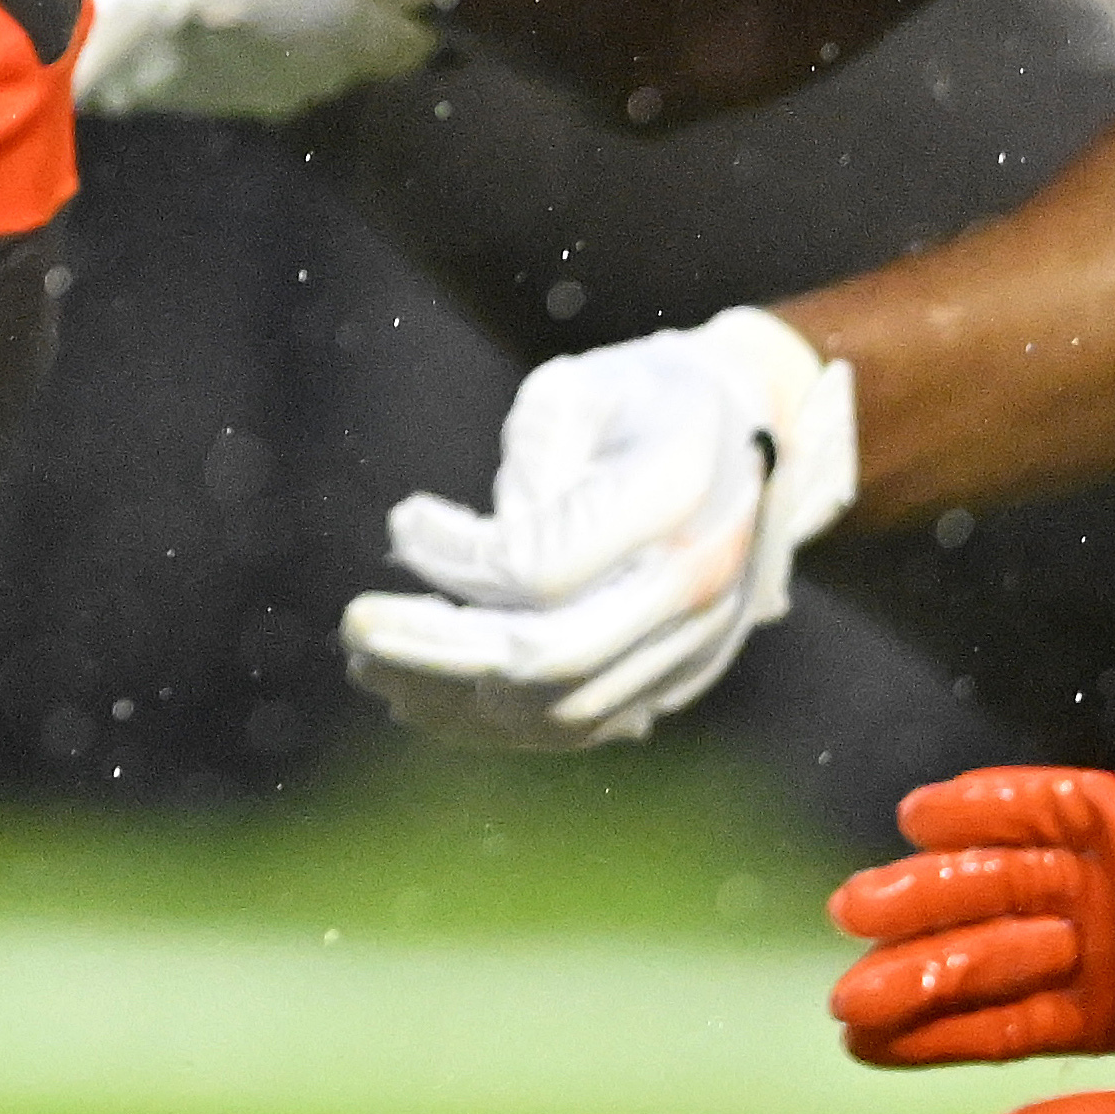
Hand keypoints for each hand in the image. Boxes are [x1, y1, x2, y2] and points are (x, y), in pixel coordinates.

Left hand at [338, 308, 854, 745]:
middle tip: (353, 633)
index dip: (454, 558)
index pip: (540, 568)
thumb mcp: (583, 387)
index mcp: (676, 496)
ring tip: (372, 669)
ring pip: (562, 711)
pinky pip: (583, 725)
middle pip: (548, 659)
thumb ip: (532, 454)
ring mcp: (697, 645)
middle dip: (433, 653)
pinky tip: (428, 701)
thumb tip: (475, 559)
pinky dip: (498, 727)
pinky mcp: (681, 679)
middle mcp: (699, 586)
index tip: (404, 521)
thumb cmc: (649, 396)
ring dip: (454, 700)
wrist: (760, 436)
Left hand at [824, 765, 1114, 1113]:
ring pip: (1001, 878)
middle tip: (843, 983)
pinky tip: (923, 819)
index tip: (857, 1039)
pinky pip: (1048, 806)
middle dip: (914, 965)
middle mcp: (1107, 940)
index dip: (929, 1031)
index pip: (1001, 1021)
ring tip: (858, 906)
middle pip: (986, 949)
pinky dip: (987, 806)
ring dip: (929, 885)